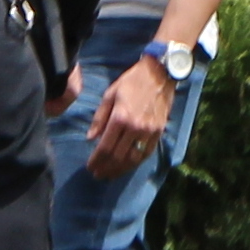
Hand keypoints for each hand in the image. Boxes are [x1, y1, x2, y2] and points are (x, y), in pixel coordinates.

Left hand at [88, 55, 172, 174]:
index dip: (96, 160)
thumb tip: (91, 138)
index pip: (105, 146)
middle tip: (97, 174)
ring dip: (120, 170)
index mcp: (120, 117)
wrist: (159, 75)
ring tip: (110, 175)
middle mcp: (135, 128)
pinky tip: (127, 166)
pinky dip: (135, 163)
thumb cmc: (131, 82)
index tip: (90, 167)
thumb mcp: (110, 95)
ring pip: (133, 159)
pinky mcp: (158, 133)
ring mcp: (149, 132)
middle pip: (118, 156)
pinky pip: (146, 154)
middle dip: (106, 168)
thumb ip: (100, 118)